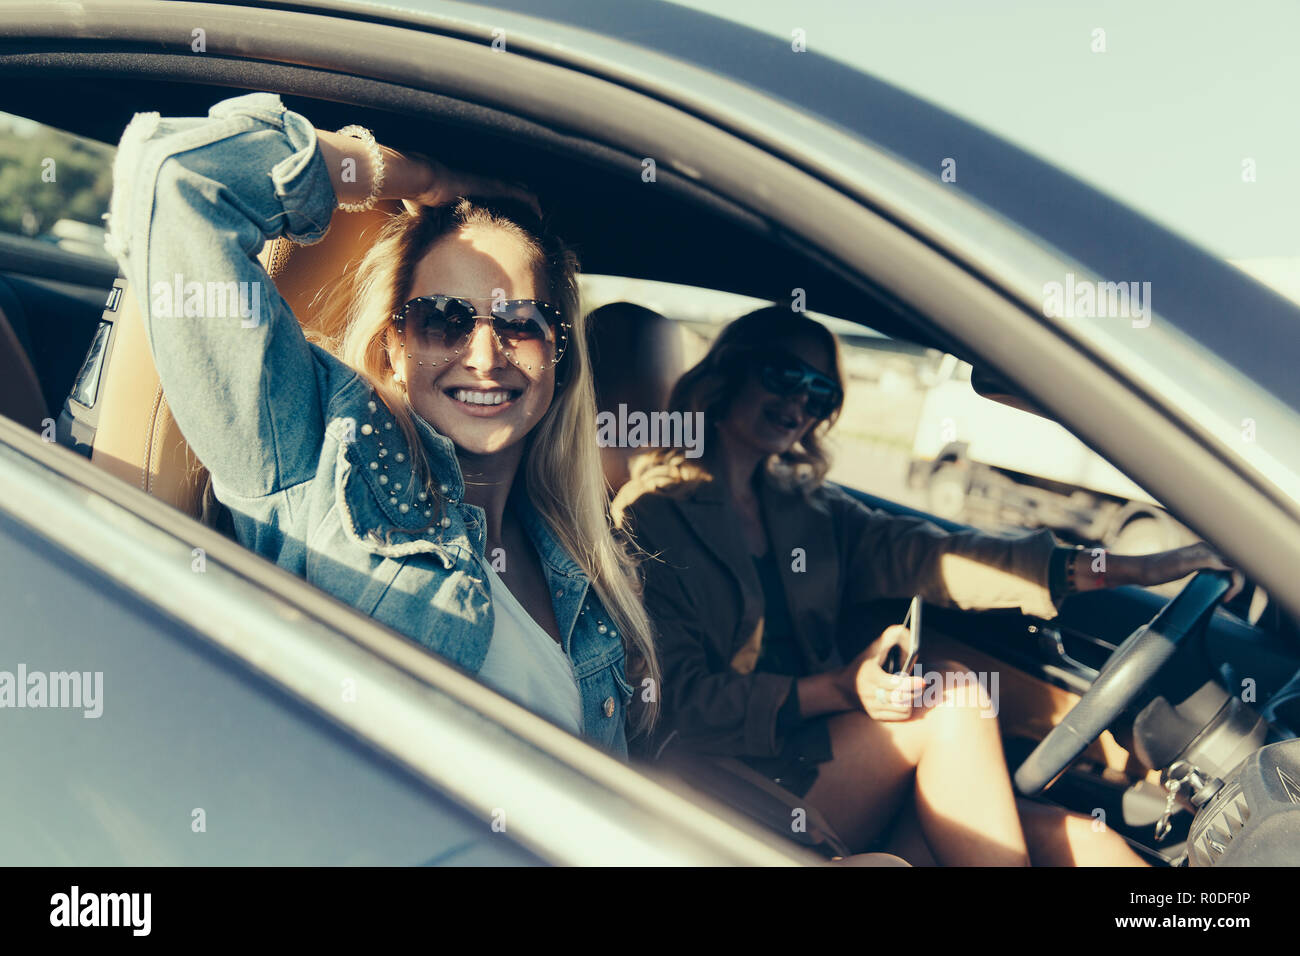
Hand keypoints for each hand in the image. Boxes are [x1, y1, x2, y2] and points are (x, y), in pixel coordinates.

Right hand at [316, 129, 539, 216]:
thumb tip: (420, 234)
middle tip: (533, 209)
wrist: (415, 178)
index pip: (486, 193)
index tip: (510, 211)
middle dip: (519, 198)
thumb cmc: (414, 192)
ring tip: (541, 211)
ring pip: (513, 189)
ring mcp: (483, 182)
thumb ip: (426, 218)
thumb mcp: (422, 210)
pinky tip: (539, 209)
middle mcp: (475, 182)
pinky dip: (528, 201)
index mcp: (462, 188)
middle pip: (504, 189)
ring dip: (527, 200)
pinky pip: (514, 192)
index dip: (499, 200)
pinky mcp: (488, 184)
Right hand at [841, 625, 923, 720]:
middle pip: (901, 698)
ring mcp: (873, 707)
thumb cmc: (863, 665)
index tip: (922, 680)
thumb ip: (888, 638)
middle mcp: (871, 694)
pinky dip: (906, 708)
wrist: (842, 688)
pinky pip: (900, 716)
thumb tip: (905, 630)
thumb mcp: (872, 649)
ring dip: (911, 699)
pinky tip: (904, 699)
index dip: (910, 683)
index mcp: (871, 677)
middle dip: (915, 691)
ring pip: (903, 709)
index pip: (894, 684)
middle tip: (921, 684)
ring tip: (912, 691)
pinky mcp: (876, 716)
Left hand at [1132, 542, 1243, 600]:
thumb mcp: (1182, 566)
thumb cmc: (1158, 569)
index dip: (1237, 580)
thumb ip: (1205, 562)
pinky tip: (1217, 591)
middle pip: (1234, 565)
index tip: (1226, 597)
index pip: (1235, 563)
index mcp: (1206, 549)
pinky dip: (1222, 581)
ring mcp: (1201, 557)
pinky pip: (1217, 571)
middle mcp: (1206, 550)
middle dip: (1236, 582)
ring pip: (1226, 568)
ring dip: (1230, 582)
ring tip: (1223, 597)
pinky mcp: (1196, 564)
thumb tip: (1228, 565)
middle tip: (1225, 599)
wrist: (1140, 570)